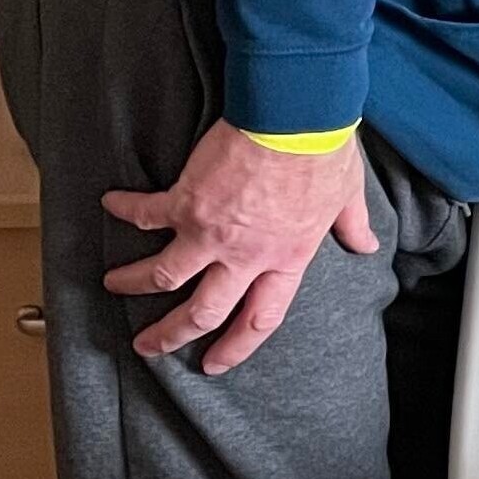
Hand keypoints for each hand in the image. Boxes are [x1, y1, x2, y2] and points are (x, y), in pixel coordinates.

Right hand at [102, 121, 379, 373]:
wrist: (296, 115)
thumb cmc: (324, 152)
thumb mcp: (346, 196)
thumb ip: (352, 226)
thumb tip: (367, 245)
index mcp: (287, 258)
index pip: (261, 317)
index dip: (237, 345)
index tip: (215, 363)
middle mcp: (245, 256)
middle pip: (201, 312)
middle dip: (170, 335)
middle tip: (147, 346)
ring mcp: (210, 233)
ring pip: (162, 276)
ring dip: (133, 283)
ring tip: (113, 284)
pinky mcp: (185, 202)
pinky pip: (146, 215)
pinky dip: (125, 211)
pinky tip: (111, 205)